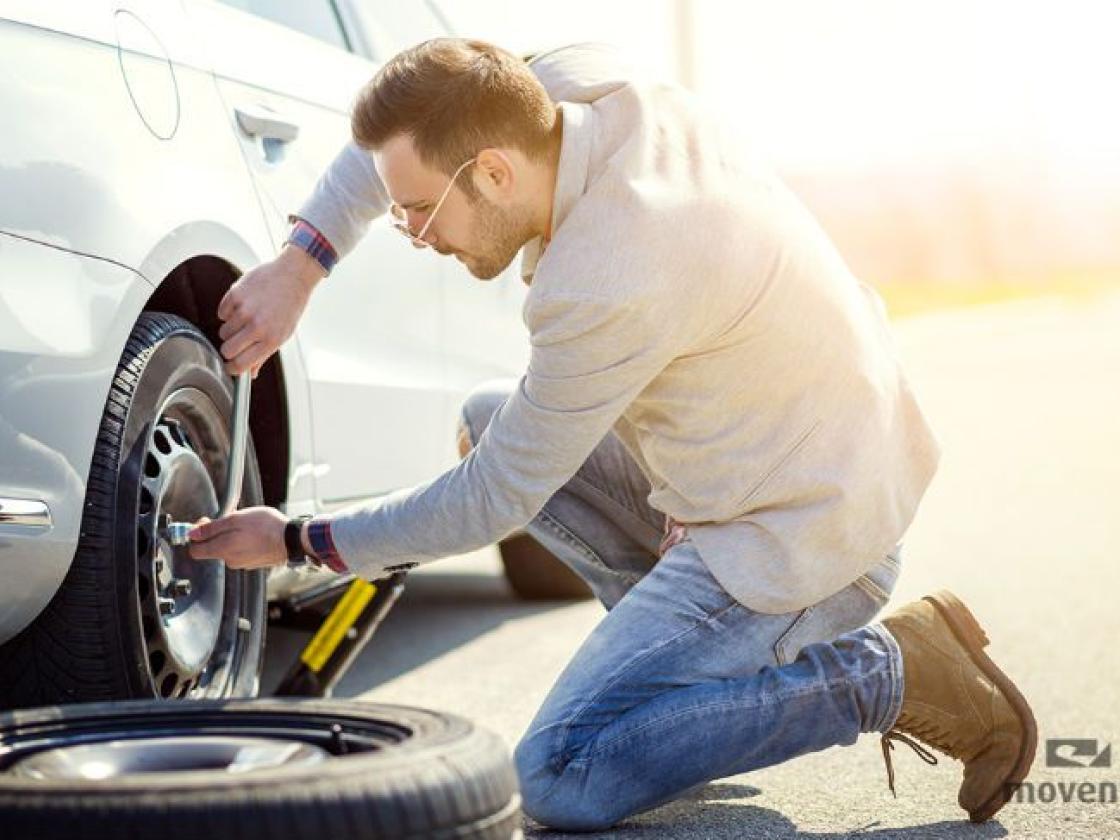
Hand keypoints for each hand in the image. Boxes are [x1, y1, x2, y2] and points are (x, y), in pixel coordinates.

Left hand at [187, 507, 288, 568]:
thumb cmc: (266, 527)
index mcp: (222, 549)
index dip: (196, 535)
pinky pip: (241, 551)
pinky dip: (244, 542)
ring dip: (232, 536)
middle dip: (217, 533)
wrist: (292, 540)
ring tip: (248, 525)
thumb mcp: (235, 519)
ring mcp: (242, 563)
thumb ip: (211, 528)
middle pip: (212, 548)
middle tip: (231, 519)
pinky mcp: (253, 562)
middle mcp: (230, 560)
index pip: (195, 550)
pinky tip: (255, 534)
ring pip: (228, 548)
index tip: (206, 522)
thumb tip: (191, 534)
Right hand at [217, 244, 325, 376]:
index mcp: (271, 340)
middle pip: (227, 350)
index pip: (240, 364)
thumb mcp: (283, 334)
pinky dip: (229, 312)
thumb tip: (250, 374)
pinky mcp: (235, 295)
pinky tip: (243, 306)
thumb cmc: (290, 306)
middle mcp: (257, 326)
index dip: (232, 368)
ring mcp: (245, 310)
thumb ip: (264, 355)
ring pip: (223, 332)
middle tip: (239, 341)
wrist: (293, 276)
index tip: (231, 366)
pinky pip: (221, 313)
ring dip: (231, 329)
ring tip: (246, 319)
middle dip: (229, 349)